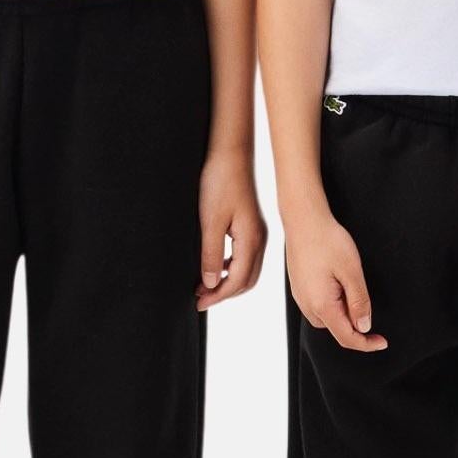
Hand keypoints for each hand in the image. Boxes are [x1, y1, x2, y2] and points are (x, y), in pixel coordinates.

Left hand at [196, 149, 267, 308]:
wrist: (230, 155)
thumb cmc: (220, 182)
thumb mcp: (210, 221)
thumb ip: (210, 254)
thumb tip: (210, 282)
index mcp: (251, 240)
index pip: (237, 280)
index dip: (218, 295)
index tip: (199, 302)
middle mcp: (258, 239)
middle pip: (246, 280)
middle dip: (224, 293)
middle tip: (200, 299)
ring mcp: (257, 233)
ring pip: (246, 270)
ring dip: (227, 282)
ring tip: (204, 286)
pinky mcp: (250, 226)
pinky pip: (244, 257)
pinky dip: (230, 268)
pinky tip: (214, 267)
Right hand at [286, 207, 387, 352]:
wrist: (303, 220)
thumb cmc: (327, 241)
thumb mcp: (352, 271)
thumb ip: (359, 302)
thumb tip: (363, 327)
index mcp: (322, 305)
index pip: (346, 337)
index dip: (366, 344)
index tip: (383, 342)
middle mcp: (307, 306)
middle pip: (336, 330)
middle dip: (355, 325)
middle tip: (368, 300)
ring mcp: (300, 298)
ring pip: (327, 318)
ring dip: (343, 313)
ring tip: (351, 286)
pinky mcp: (299, 288)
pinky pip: (318, 306)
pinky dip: (333, 305)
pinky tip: (338, 284)